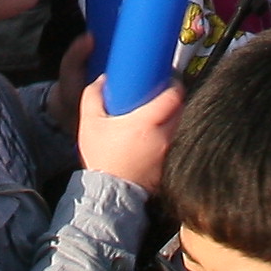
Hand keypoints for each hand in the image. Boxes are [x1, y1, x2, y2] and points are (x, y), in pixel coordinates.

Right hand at [75, 71, 178, 192]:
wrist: (108, 192)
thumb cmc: (101, 157)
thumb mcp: (90, 123)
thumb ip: (94, 96)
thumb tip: (103, 80)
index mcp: (146, 123)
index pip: (174, 96)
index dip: (175, 83)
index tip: (169, 78)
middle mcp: (163, 136)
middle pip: (180, 109)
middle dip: (174, 100)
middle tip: (162, 94)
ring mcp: (168, 152)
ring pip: (180, 126)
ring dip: (172, 118)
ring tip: (158, 116)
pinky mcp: (168, 166)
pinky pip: (175, 144)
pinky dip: (169, 137)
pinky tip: (155, 137)